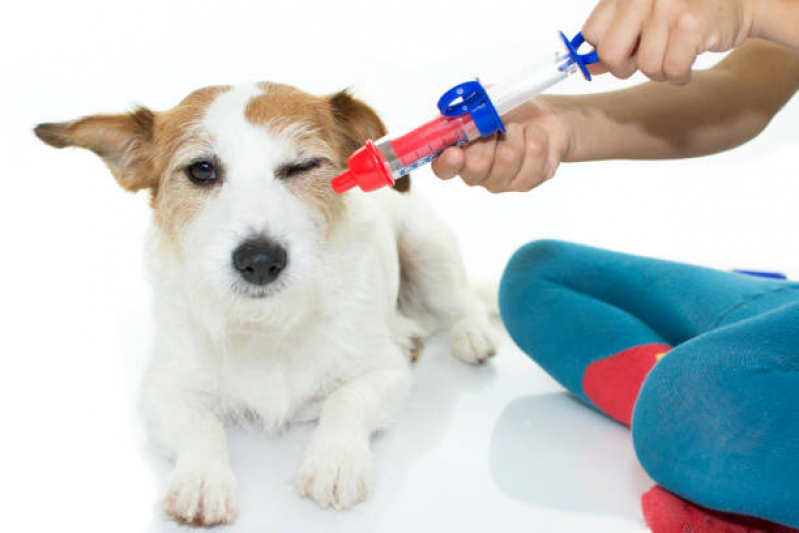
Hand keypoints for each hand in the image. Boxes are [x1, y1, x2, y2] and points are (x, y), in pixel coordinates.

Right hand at [431, 98, 570, 192]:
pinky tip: (532, 136)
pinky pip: (533, 156)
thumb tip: (459, 112)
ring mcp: (501, 182)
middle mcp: (476, 173)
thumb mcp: (485, 100)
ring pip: (508, 158)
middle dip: (488, 139)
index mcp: (458, 154)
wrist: (541, 115)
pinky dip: (535, 136)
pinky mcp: (527, 181)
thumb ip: (468, 107)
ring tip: (516, 129)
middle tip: (496, 126)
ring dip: (515, 132)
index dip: (447, 163)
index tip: (454, 152)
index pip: (443, 169)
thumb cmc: (507, 109)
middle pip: (475, 168)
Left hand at [583, 0, 754, 83]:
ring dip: (659, 72)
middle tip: (646, 61)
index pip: (591, 33)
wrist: (742, 1)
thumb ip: (616, 34)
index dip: (602, 52)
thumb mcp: (645, 14)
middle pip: (610, 54)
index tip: (620, 54)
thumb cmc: (687, 11)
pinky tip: (688, 62)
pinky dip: (679, 76)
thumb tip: (588, 66)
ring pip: (644, 67)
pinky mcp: (691, 26)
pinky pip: (670, 71)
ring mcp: (667, 8)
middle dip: (626, 68)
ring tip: (674, 55)